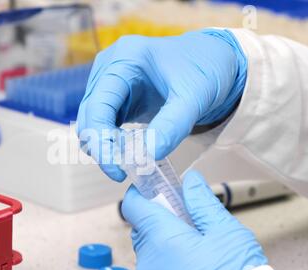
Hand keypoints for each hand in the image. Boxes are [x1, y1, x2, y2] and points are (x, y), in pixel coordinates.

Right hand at [76, 29, 246, 181]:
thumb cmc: (207, 68)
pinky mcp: (118, 96)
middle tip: (123, 173)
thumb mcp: (195, 96)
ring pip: (93, 122)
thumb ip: (172, 126)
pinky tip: (131, 152)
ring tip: (131, 162)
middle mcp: (110, 67)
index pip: (98, 105)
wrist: (218, 60)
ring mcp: (111, 81)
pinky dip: (113, 141)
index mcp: (125, 58)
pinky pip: (105, 123)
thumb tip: (147, 157)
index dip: (101, 141)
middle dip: (102, 147)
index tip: (117, 170)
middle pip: (90, 115)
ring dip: (106, 146)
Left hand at [121, 170, 266, 269]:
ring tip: (195, 246)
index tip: (155, 189)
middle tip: (187, 219)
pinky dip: (167, 264)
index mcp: (161, 238)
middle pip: (142, 227)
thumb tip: (190, 182)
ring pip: (149, 250)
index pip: (133, 205)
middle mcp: (148, 261)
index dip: (142, 193)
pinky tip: (192, 266)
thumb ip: (202, 203)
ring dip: (165, 243)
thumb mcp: (227, 232)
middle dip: (160, 219)